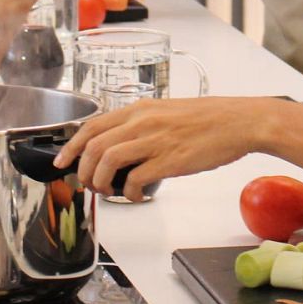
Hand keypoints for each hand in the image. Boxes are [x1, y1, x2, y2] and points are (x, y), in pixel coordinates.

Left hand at [53, 97, 270, 201]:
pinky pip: (134, 180)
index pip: (92, 125)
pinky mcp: (169, 161)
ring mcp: (155, 141)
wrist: (239, 121)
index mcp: (140, 109)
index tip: (63, 160)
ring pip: (108, 161)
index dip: (72, 145)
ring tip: (108, 191)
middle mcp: (142, 122)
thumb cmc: (209, 118)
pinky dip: (128, 192)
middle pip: (94, 146)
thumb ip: (143, 123)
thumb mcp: (167, 111)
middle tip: (87, 183)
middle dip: (83, 169)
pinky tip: (136, 194)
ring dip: (101, 182)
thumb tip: (122, 144)